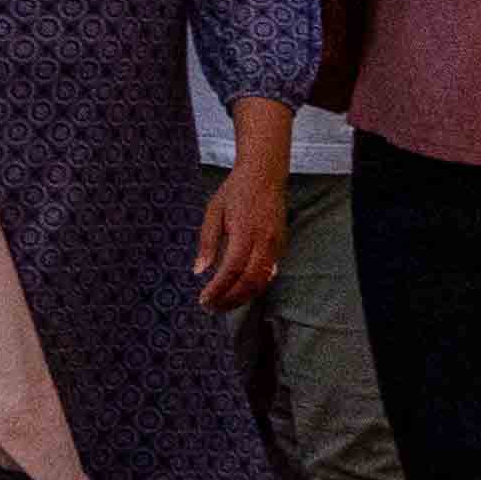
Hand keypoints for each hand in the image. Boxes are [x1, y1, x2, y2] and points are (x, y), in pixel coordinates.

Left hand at [192, 144, 289, 310]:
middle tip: (212, 307)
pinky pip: (269, 273)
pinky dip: (255, 286)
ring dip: (243, 297)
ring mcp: (276, 243)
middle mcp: (264, 240)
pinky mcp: (281, 245)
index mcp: (245, 231)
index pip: (231, 270)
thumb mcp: (213, 211)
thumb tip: (199, 271)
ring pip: (262, 281)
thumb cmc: (235, 190)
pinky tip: (240, 290)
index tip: (203, 299)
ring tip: (224, 302)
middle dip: (230, 299)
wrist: (265, 172)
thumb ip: (207, 242)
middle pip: (249, 281)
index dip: (217, 289)